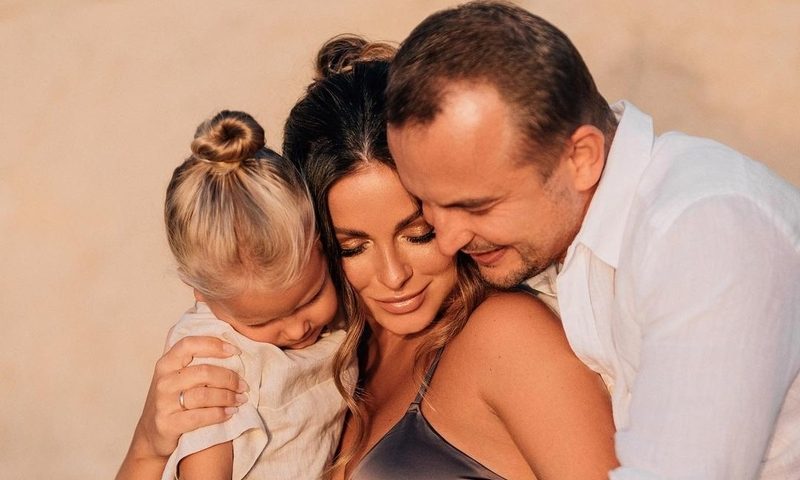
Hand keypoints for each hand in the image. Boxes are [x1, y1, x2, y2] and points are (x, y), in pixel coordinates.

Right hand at [117, 336, 247, 479]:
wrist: (152, 433)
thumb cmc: (172, 399)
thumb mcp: (177, 376)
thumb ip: (196, 362)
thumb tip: (231, 348)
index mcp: (166, 363)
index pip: (189, 345)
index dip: (214, 345)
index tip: (235, 351)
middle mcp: (164, 381)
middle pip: (203, 372)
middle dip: (229, 378)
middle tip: (243, 385)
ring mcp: (163, 403)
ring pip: (204, 395)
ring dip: (228, 397)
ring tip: (241, 399)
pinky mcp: (167, 424)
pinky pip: (199, 417)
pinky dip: (219, 414)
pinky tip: (230, 412)